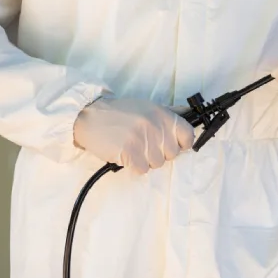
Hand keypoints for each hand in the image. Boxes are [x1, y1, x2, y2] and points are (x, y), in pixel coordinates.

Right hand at [73, 98, 194, 174]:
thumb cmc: (119, 114)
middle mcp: (155, 126)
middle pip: (171, 154)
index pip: (187, 135)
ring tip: (131, 146)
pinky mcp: (130, 152)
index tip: (172, 145)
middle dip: (158, 153)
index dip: (182, 144)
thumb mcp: (146, 107)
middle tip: (142, 143)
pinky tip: (124, 153)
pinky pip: (142, 170)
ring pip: (157, 164)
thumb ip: (167, 116)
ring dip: (144, 160)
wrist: (90, 117)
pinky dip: (133, 166)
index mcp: (162, 114)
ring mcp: (143, 139)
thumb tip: (188, 120)